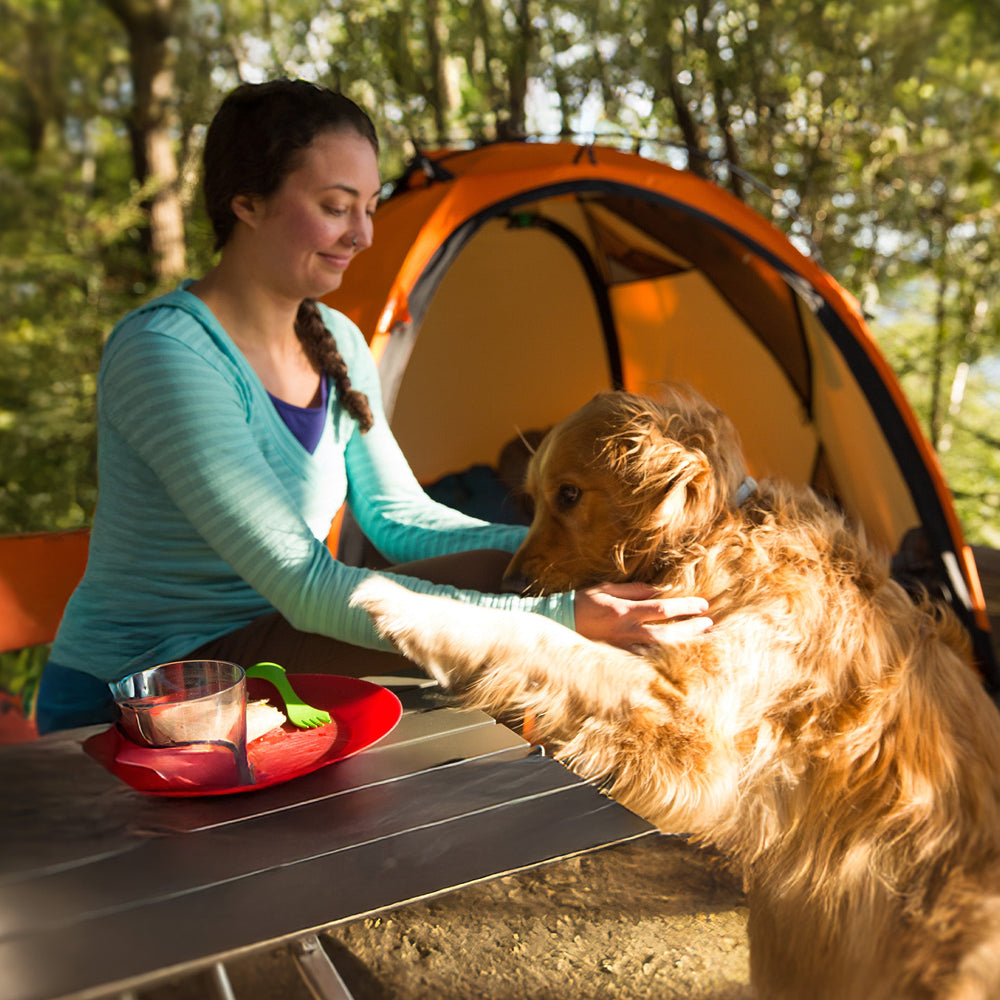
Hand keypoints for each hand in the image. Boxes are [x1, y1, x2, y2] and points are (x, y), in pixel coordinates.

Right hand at [573, 582, 711, 649]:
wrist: (559, 625)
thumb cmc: (583, 603)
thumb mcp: (607, 589)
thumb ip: (634, 590)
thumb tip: (659, 590)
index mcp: (625, 611)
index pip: (663, 608)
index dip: (686, 607)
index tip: (703, 605)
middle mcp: (627, 631)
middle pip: (668, 634)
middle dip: (691, 629)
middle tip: (709, 624)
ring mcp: (623, 648)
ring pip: (660, 651)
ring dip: (683, 645)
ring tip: (701, 640)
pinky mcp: (619, 659)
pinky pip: (647, 661)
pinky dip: (665, 659)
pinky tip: (679, 656)